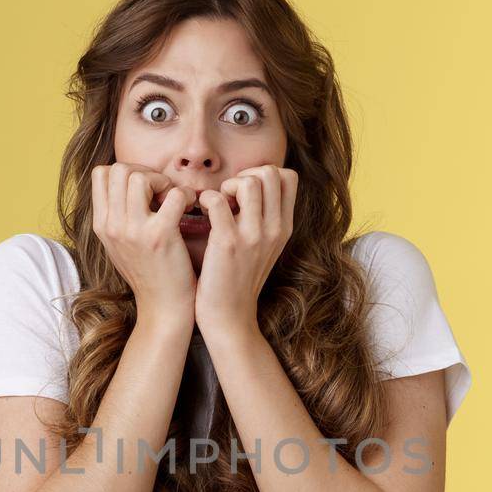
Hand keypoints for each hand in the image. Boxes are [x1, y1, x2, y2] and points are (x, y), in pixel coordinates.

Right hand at [89, 162, 196, 330]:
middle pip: (119, 169)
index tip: (146, 189)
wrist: (164, 309)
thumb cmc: (149, 274)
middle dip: (145, 172)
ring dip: (163, 181)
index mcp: (102, 225)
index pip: (101, 174)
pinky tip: (191, 208)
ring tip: (175, 199)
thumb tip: (123, 185)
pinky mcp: (160, 237)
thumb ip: (118, 216)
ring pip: (139, 177)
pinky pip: (173, 195)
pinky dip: (186, 195)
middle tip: (163, 191)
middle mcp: (112, 226)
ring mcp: (134, 232)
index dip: (127, 171)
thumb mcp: (120, 245)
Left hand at [193, 165, 297, 335]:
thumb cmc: (238, 281)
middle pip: (270, 173)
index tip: (244, 193)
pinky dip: (206, 199)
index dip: (264, 174)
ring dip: (226, 186)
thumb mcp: (264, 249)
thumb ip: (265, 220)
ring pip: (249, 182)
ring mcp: (254, 236)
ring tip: (217, 205)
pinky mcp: (228, 243)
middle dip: (244, 175)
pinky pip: (218, 200)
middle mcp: (274, 229)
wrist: (230, 318)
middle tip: (229, 197)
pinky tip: (202, 214)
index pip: (289, 177)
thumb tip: (252, 188)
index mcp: (284, 228)